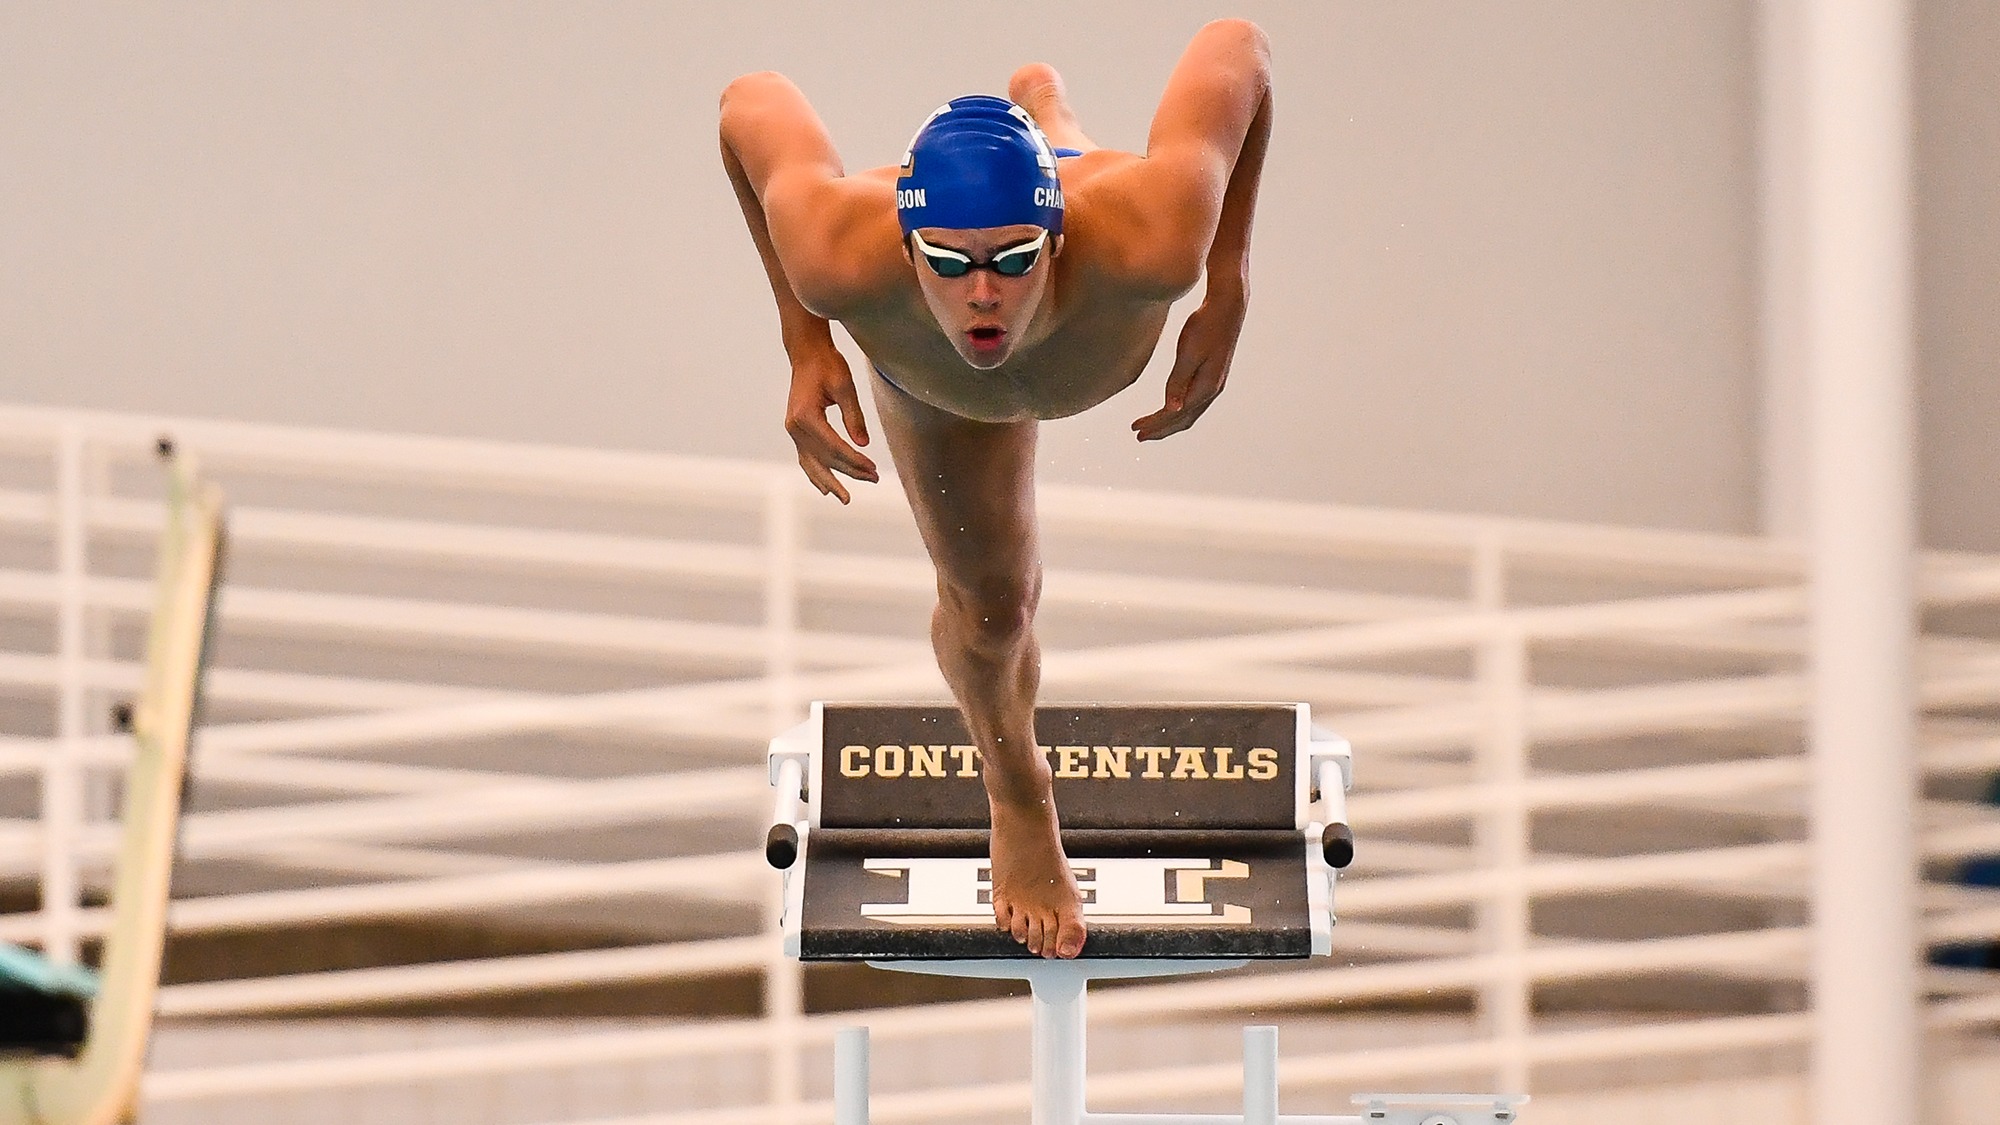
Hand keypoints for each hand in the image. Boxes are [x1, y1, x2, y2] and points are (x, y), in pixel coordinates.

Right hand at [784, 348, 878, 502]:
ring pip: (812, 463)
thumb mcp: (845, 387)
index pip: (834, 446)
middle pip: (825, 457)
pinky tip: (826, 487)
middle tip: (873, 480)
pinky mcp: (796, 430)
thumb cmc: (827, 364)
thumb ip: (854, 416)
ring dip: (830, 481)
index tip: (873, 469)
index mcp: (806, 415)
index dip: (854, 460)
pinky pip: (806, 457)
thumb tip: (864, 445)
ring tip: (845, 498)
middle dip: (850, 471)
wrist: (807, 354)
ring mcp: (793, 430)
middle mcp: (795, 426)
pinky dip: (815, 473)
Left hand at [1131, 296, 1244, 441]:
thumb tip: (1171, 409)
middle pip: (1183, 419)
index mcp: (1206, 386)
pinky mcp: (1212, 376)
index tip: (1136, 430)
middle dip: (1161, 429)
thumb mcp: (1188, 352)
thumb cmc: (1206, 326)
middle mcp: (1212, 390)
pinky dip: (1178, 412)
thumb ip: (1178, 381)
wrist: (1227, 307)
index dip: (1155, 424)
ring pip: (1190, 414)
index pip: (1175, 414)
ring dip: (1169, 423)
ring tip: (1151, 427)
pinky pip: (1193, 403)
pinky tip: (1170, 408)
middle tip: (1139, 435)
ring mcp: (1214, 384)